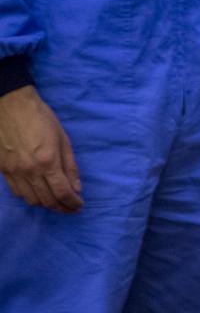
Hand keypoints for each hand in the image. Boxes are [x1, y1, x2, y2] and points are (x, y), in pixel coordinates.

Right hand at [0, 85, 82, 212]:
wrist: (10, 105)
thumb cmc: (41, 118)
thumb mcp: (63, 140)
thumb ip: (70, 166)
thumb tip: (76, 188)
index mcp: (47, 162)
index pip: (62, 193)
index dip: (72, 203)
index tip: (79, 205)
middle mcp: (29, 171)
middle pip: (47, 200)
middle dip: (62, 207)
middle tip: (71, 207)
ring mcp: (13, 171)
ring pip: (31, 199)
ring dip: (46, 203)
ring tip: (56, 200)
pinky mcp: (2, 170)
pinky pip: (17, 192)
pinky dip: (30, 196)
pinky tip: (38, 192)